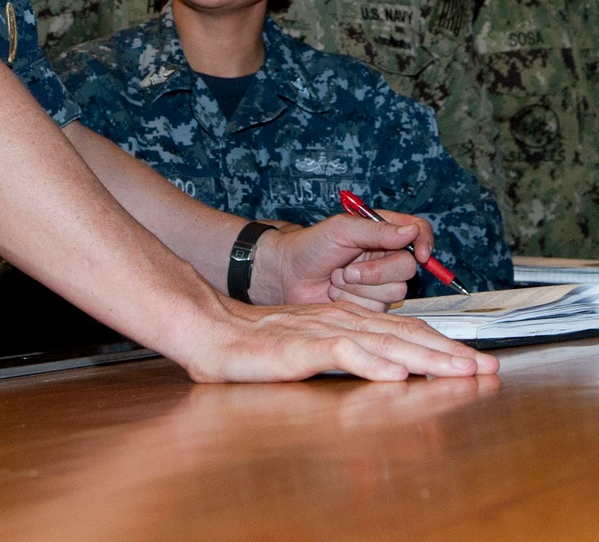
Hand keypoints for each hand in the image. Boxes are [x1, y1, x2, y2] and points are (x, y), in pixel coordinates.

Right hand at [184, 299, 499, 382]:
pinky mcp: (296, 348)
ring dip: (424, 355)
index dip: (441, 346)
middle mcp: (338, 321)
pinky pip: (339, 352)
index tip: (476, 364)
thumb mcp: (308, 348)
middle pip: (402, 334)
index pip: (401, 332)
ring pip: (381, 340)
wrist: (206, 330)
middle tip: (486, 367)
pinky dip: (370, 361)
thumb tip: (390, 369)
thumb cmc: (252, 345)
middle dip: (448, 352)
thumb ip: (345, 354)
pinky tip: (394, 371)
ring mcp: (318, 332)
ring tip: (458, 369)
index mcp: (342, 321)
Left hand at [252, 213, 434, 309]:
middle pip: (408, 268)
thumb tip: (411, 230)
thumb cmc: (310, 246)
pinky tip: (337, 293)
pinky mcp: (371, 306)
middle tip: (347, 269)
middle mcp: (384, 257)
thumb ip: (377, 229)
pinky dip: (354, 301)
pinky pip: (378, 308)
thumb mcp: (341, 229)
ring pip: (394, 292)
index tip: (420, 253)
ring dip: (360, 287)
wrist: (287, 276)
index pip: (418, 231)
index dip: (424, 242)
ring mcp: (379, 283)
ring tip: (337, 278)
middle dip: (375, 272)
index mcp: (381, 231)